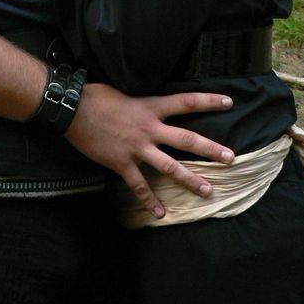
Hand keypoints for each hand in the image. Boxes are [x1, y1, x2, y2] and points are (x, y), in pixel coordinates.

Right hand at [65, 84, 234, 217]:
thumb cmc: (96, 95)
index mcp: (151, 107)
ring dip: (190, 179)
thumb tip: (152, 99)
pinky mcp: (122, 163)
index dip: (208, 101)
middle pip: (187, 140)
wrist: (73, 109)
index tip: (228, 102)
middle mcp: (149, 128)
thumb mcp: (124, 90)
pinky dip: (149, 200)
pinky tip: (160, 213)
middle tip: (231, 158)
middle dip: (210, 149)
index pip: (186, 102)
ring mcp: (137, 148)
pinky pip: (139, 185)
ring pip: (169, 167)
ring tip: (208, 190)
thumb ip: (142, 98)